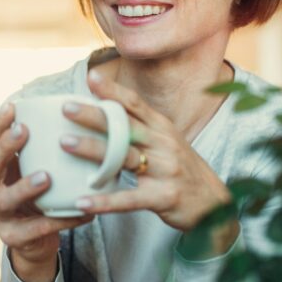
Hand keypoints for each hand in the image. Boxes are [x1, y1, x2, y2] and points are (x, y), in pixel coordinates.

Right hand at [0, 102, 94, 281]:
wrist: (35, 240)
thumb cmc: (40, 194)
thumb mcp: (38, 167)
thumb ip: (49, 146)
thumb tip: (84, 107)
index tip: (14, 106)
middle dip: (6, 146)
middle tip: (24, 131)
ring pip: (6, 198)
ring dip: (24, 186)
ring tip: (46, 177)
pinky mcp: (12, 237)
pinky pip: (35, 228)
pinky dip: (58, 221)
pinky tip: (81, 212)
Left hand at [60, 71, 237, 254]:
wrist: (215, 205)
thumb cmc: (180, 169)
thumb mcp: (165, 142)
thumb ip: (138, 128)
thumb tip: (102, 112)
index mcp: (162, 128)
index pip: (135, 104)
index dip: (113, 90)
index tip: (91, 77)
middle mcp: (164, 144)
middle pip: (125, 126)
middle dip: (95, 116)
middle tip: (66, 108)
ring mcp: (165, 170)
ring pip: (124, 157)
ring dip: (94, 150)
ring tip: (66, 143)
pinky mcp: (164, 197)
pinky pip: (129, 199)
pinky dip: (104, 201)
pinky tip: (82, 201)